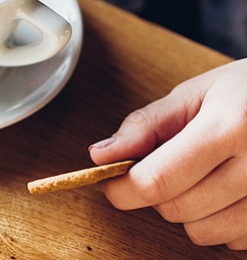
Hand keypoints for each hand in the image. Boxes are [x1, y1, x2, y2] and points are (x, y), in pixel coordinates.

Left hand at [90, 60, 246, 248]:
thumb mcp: (198, 92)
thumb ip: (146, 125)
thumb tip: (101, 156)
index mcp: (229, 126)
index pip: (157, 180)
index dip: (123, 188)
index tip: (111, 182)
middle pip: (177, 208)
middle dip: (157, 192)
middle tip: (170, 165)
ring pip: (205, 232)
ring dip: (191, 211)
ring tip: (205, 176)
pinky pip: (236, 241)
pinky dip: (224, 222)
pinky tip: (232, 191)